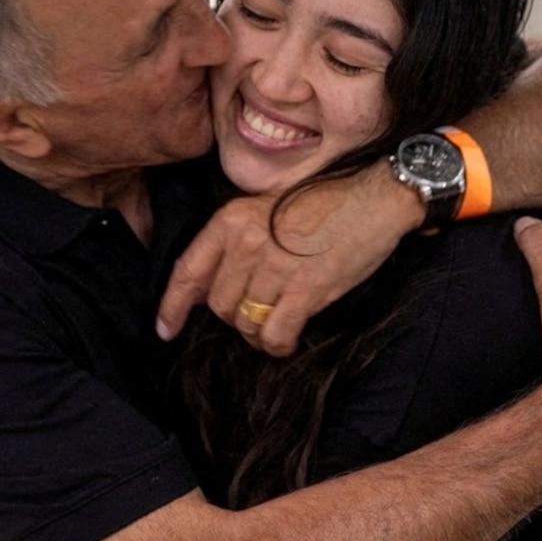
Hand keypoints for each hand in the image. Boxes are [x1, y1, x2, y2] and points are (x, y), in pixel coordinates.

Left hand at [157, 163, 423, 354]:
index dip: (172, 307)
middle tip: (258, 312)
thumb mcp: (265, 211)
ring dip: (258, 332)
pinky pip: (275, 334)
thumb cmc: (323, 204)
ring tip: (277, 323)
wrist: (376, 196)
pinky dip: (279, 344)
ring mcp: (275, 266)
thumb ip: (232, 246)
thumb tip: (202, 293)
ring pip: (245, 323)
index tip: (165, 330)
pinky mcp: (306, 288)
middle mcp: (247, 242)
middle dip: (234, 318)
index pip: (187, 272)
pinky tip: (287, 339)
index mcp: (231, 220)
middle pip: (218, 305)